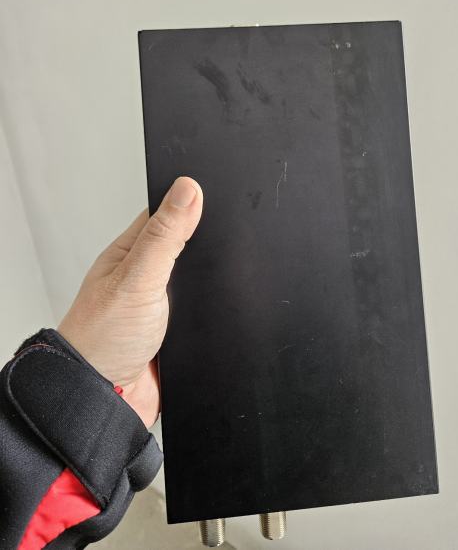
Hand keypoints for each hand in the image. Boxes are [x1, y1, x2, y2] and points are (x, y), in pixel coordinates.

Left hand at [58, 177, 202, 427]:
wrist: (104, 403)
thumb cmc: (101, 339)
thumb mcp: (138, 277)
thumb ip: (165, 235)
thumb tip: (188, 188)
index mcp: (132, 252)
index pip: (166, 213)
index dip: (192, 202)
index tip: (216, 196)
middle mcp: (147, 275)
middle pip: (189, 246)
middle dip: (209, 246)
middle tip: (223, 243)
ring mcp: (164, 304)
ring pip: (202, 282)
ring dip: (213, 283)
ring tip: (221, 279)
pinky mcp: (179, 332)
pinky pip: (207, 313)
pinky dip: (216, 312)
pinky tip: (221, 310)